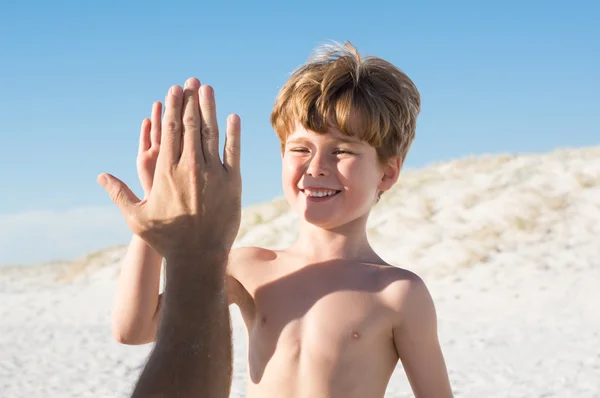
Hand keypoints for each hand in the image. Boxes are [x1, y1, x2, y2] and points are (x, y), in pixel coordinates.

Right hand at [98, 78, 241, 259]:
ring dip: (209, 108)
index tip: (174, 90)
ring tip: (208, 89)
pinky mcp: (233, 183)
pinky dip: (233, 133)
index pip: (170, 131)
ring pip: (211, 133)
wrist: (198, 256)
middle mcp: (190, 167)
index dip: (173, 108)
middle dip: (190, 100)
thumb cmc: (166, 239)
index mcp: (166, 171)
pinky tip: (233, 117)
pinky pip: (234, 152)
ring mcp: (213, 174)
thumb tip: (100, 176)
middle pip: (191, 125)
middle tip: (192, 81)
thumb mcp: (136, 217)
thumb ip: (119, 193)